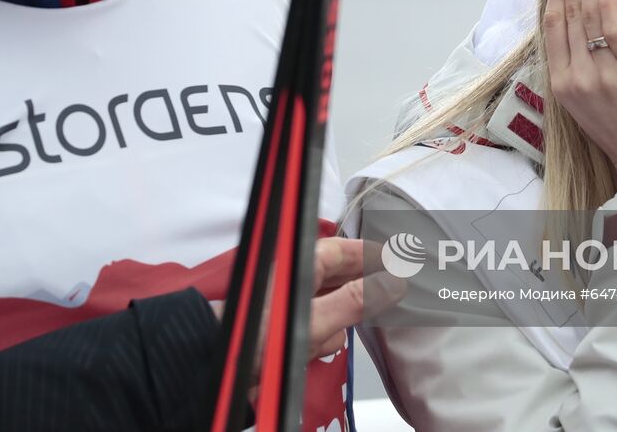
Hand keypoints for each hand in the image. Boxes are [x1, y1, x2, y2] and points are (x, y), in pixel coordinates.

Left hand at [211, 237, 406, 379]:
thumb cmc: (257, 338)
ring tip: (367, 317)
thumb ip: (355, 302)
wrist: (221, 366)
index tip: (395, 257)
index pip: (342, 250)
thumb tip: (392, 283)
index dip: (369, 253)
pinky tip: (325, 345)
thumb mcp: (315, 320)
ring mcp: (289, 305)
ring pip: (329, 302)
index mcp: (300, 266)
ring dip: (344, 313)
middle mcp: (295, 280)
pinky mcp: (283, 328)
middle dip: (363, 284)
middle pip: (338, 274)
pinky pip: (314, 326)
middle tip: (393, 289)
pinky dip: (323, 334)